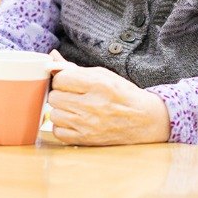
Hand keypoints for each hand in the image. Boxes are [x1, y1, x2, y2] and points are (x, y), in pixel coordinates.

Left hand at [45, 65, 170, 145]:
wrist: (145, 120)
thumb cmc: (123, 94)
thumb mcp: (103, 75)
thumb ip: (75, 68)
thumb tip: (52, 57)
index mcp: (97, 84)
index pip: (60, 79)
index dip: (62, 79)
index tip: (69, 82)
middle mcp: (92, 105)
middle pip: (54, 97)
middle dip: (60, 94)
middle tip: (72, 96)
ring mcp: (88, 124)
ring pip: (53, 115)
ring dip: (61, 111)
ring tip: (74, 109)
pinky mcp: (87, 140)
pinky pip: (58, 132)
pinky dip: (63, 126)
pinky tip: (75, 121)